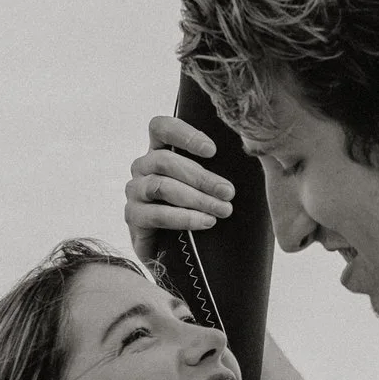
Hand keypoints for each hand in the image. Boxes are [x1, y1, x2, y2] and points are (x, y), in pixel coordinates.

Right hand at [124, 115, 236, 264]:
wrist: (180, 251)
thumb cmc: (200, 208)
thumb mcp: (209, 185)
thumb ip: (216, 170)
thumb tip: (246, 162)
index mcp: (161, 150)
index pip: (160, 128)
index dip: (184, 135)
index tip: (212, 151)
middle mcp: (143, 167)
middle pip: (164, 160)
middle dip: (201, 177)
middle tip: (228, 192)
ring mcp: (135, 191)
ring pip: (160, 186)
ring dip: (195, 198)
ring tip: (222, 210)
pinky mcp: (133, 217)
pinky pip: (156, 214)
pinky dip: (184, 218)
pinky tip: (206, 222)